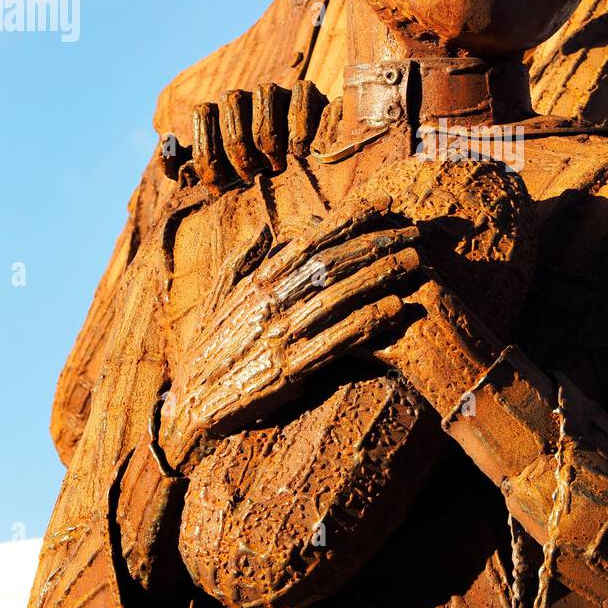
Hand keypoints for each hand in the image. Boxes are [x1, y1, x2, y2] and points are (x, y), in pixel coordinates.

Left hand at [157, 80, 324, 191]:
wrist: (298, 173)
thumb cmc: (249, 177)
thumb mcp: (213, 177)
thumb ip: (180, 165)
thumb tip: (166, 139)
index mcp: (218, 113)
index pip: (203, 112)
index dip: (208, 152)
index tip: (219, 186)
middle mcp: (245, 97)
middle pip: (232, 101)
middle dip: (238, 148)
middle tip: (250, 178)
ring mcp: (276, 93)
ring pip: (265, 93)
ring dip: (269, 136)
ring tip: (277, 167)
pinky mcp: (307, 93)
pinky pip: (301, 94)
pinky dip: (300, 124)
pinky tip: (300, 153)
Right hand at [158, 199, 421, 472]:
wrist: (191, 404)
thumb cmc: (210, 350)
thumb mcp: (220, 299)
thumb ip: (242, 262)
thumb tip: (266, 230)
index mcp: (258, 281)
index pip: (311, 240)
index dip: (350, 218)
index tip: (384, 203)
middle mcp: (270, 301)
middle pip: (332, 262)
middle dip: (377, 242)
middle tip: (414, 231)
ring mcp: (280, 334)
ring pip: (339, 296)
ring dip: (380, 275)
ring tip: (416, 262)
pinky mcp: (289, 370)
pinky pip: (336, 341)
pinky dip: (367, 323)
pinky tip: (397, 310)